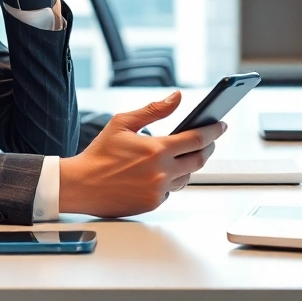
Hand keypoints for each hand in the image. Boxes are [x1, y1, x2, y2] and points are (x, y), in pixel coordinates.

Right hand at [59, 92, 226, 217]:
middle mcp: (161, 172)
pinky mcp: (152, 203)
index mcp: (156, 149)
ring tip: (182, 154)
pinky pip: (171, 190)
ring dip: (189, 164)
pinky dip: (171, 179)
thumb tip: (177, 97)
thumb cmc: (99, 153)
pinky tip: (161, 171)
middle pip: (199, 159)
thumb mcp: (123, 122)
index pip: (197, 139)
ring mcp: (158, 190)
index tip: (221, 124)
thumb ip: (154, 109)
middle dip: (208, 148)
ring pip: (187, 176)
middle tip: (209, 139)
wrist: (80, 185)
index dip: (213, 130)